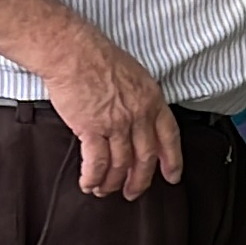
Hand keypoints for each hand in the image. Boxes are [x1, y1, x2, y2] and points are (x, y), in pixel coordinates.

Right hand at [0, 0, 184, 197]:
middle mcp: (139, 115)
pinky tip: (89, 184)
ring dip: (112, 182)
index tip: (172, 176)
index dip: (173, 160)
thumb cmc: (97, 58)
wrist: (72, 52)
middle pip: (146, 157)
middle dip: (140, 180)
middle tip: (133, 192)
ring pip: (121, 164)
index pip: (170, 137)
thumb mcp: (134, 76)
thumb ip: (140, 99)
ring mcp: (117, 124)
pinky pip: (97, 163)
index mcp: (153, 100)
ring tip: (105, 190)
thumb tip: (138, 119)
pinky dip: (93, 178)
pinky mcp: (92, 129)